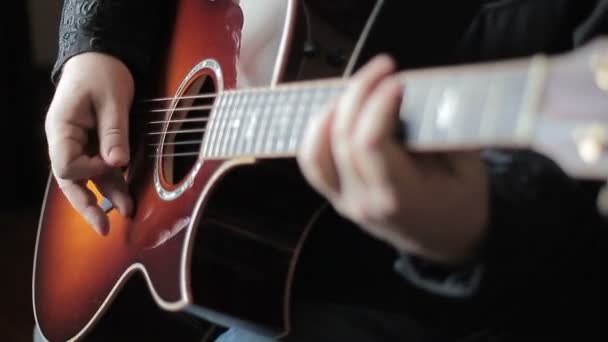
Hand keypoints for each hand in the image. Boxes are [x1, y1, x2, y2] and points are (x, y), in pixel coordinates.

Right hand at [45, 52, 134, 234]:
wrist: (102, 57)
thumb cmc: (102, 72)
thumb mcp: (112, 99)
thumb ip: (114, 132)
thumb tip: (117, 164)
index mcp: (61, 128)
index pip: (67, 164)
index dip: (91, 171)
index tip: (114, 164)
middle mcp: (65, 140)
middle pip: (70, 180)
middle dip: (87, 205)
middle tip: (103, 228)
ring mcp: (77, 144)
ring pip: (87, 178)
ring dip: (106, 195)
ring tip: (127, 212)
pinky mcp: (92, 144)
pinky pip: (99, 169)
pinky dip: (112, 182)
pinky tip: (126, 195)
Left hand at [297, 55, 488, 263]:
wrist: (445, 240)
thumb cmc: (460, 204)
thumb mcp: (471, 171)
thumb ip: (450, 133)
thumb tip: (430, 93)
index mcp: (400, 199)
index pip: (370, 145)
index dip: (378, 106)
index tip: (397, 80)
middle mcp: (364, 202)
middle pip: (342, 139)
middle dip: (359, 93)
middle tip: (383, 68)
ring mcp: (344, 201)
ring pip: (316, 150)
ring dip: (333, 110)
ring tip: (361, 87)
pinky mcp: (336, 195)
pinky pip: (313, 160)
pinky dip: (320, 129)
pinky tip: (341, 109)